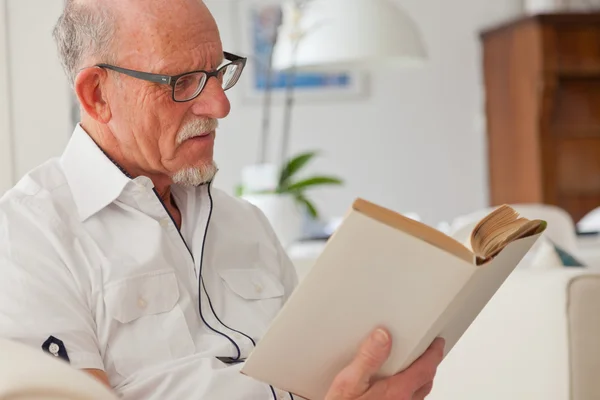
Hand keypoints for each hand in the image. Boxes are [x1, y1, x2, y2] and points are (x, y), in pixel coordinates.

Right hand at [325, 328, 444, 399]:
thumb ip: (368, 357)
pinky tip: (395, 388)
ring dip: (419, 380)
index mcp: (397, 392)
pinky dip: (409, 391)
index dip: (434, 353)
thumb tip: (383, 336)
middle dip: (428, 366)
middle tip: (428, 352)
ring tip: (412, 367)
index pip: (425, 369)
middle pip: (425, 382)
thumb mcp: (349, 382)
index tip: (437, 342)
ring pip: (418, 395)